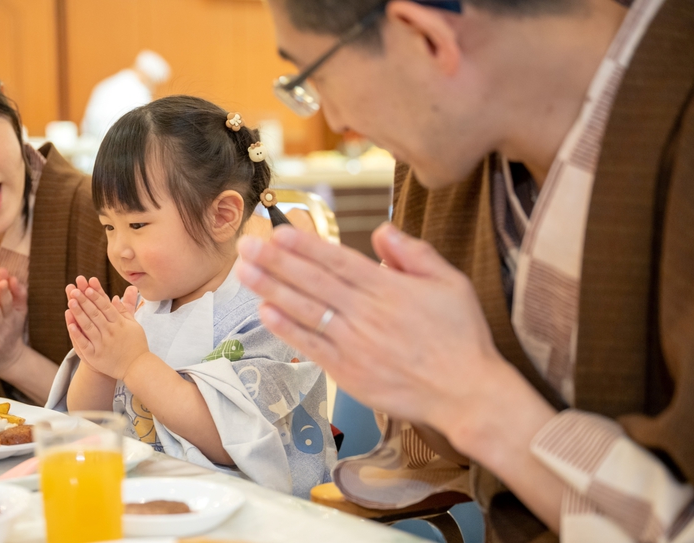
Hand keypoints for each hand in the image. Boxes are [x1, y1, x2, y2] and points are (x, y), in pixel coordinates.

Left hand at [65, 275, 148, 380]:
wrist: (137, 368)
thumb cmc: (136, 345)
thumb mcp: (134, 325)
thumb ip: (124, 311)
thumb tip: (116, 297)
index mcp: (120, 324)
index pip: (106, 307)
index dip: (96, 296)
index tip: (88, 287)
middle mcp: (111, 332)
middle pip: (95, 314)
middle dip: (85, 301)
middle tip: (75, 290)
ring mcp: (102, 344)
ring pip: (88, 326)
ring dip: (79, 313)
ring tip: (71, 302)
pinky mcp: (95, 356)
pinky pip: (84, 344)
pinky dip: (77, 334)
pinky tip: (70, 325)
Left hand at [235, 224, 516, 440]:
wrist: (467, 393)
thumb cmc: (461, 337)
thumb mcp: (451, 282)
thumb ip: (414, 254)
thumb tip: (381, 230)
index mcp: (388, 288)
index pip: (337, 260)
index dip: (305, 246)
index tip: (278, 231)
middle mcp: (366, 313)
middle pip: (312, 281)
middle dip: (275, 261)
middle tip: (246, 244)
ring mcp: (354, 343)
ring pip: (305, 310)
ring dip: (271, 289)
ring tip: (244, 272)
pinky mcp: (348, 371)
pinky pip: (311, 345)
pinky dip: (287, 329)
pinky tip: (266, 312)